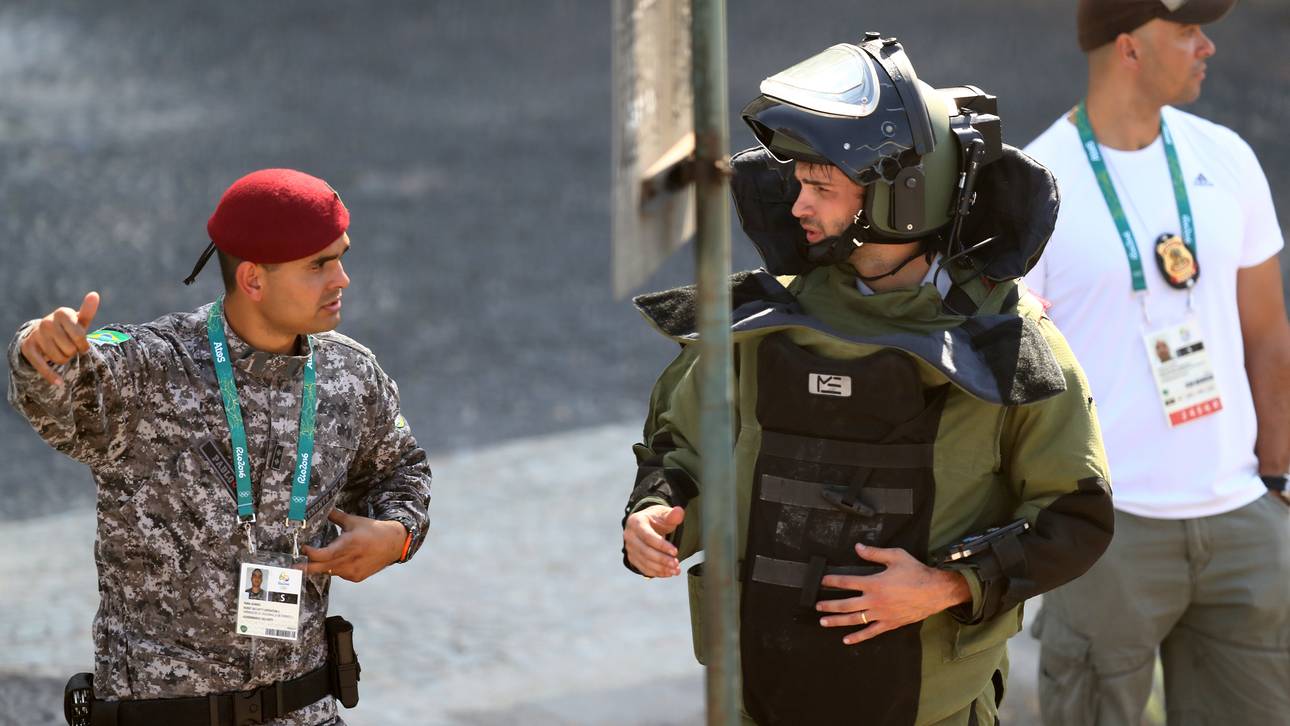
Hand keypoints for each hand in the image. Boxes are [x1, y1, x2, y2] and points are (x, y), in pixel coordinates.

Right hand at [20, 291, 99, 385]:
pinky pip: (42, 367)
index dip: (84, 345)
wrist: (41, 333)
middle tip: (69, 347)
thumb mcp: (79, 321)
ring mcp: (36, 335)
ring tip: (60, 351)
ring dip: (64, 360)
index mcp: (62, 313)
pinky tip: (59, 382)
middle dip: (73, 352)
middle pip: (71, 349)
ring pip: (60, 359)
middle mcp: (46, 322)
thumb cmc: (67, 328)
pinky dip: (51, 376)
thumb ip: (87, 311)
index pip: (80, 336)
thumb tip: (94, 294)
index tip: (82, 345)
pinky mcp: (28, 348)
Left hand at [301, 509, 406, 582]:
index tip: (303, 547)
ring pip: (330, 572)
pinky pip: (339, 574)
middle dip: (306, 567)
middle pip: (321, 568)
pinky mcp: (356, 577)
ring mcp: (352, 571)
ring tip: (314, 561)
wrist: (393, 544)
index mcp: (347, 545)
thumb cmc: (373, 531)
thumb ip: (336, 516)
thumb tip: (323, 508)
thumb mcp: (353, 521)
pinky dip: (335, 568)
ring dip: (322, 567)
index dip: (309, 553)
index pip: (322, 554)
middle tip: (293, 566)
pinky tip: (339, 561)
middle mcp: (349, 560)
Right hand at [624, 504, 684, 576]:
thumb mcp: (664, 514)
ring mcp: (630, 548)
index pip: (647, 536)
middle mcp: (629, 536)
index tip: (675, 551)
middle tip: (676, 564)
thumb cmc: (657, 519)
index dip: (661, 545)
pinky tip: (668, 573)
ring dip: (661, 568)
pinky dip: (657, 572)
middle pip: (645, 551)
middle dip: (662, 559)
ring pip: (644, 561)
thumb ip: (672, 514)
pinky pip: (644, 568)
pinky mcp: (633, 558)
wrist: (647, 524)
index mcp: (636, 522)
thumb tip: (679, 512)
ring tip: (675, 570)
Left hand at [815, 542, 969, 645]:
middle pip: (845, 604)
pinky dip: (857, 637)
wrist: (935, 591)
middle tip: (817, 606)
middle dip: (829, 605)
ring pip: (854, 620)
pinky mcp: (889, 624)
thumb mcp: (895, 556)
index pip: (847, 582)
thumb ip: (874, 552)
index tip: (823, 581)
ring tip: (823, 622)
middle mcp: (874, 600)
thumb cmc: (916, 572)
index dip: (832, 581)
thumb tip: (857, 547)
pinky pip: (870, 632)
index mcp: (874, 583)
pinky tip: (846, 640)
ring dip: (837, 621)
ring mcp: (881, 614)